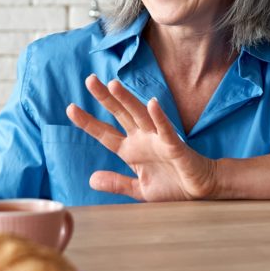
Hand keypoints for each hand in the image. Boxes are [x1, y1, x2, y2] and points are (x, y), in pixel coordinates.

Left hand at [66, 74, 218, 201]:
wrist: (199, 190)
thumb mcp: (139, 190)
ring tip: (114, 84)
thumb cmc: (172, 186)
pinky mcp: (175, 145)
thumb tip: (91, 179)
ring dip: (128, 100)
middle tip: (90, 80)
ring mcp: (158, 140)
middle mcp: (142, 139)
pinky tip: (152, 103)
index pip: (105, 133)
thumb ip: (117, 183)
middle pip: (120, 114)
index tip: (70, 108)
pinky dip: (159, 117)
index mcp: (131, 150)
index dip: (88, 122)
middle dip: (106, 98)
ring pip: (140, 115)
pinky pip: (166, 129)